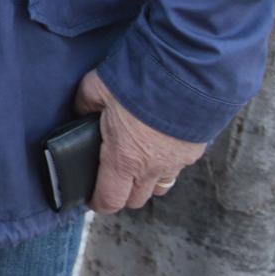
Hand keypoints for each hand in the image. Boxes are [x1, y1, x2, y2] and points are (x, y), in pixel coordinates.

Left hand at [76, 70, 206, 211]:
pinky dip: (166, 163)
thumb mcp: (96, 87)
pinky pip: (177, 167)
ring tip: (136, 162)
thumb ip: (84, 105)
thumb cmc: (137, 81)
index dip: (98, 202)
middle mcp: (152, 168)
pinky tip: (158, 144)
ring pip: (159, 187)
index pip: (110, 200)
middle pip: (136, 200)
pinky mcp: (194, 151)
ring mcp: (176, 162)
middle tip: (110, 177)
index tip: (91, 197)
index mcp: (123, 159)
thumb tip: (80, 112)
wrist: (186, 73)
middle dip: (122, 194)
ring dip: (146, 182)